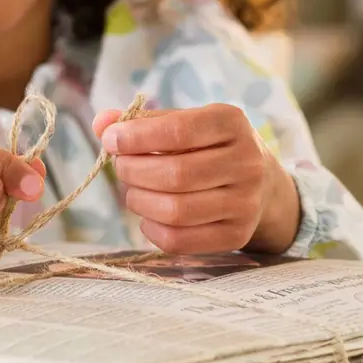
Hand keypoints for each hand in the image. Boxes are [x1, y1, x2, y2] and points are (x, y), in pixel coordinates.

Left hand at [93, 104, 300, 254]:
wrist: (261, 186)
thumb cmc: (208, 150)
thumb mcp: (184, 125)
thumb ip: (142, 122)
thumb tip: (101, 123)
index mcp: (232, 123)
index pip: (178, 130)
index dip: (137, 137)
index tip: (111, 140)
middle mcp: (246, 163)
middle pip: (175, 175)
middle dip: (134, 173)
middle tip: (122, 169)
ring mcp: (244, 203)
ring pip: (176, 211)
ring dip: (140, 202)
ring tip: (134, 193)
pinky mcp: (236, 236)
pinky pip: (179, 240)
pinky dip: (151, 229)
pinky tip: (148, 217)